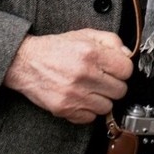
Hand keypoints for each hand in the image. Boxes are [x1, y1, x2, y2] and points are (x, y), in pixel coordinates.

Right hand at [3, 28, 132, 123]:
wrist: (25, 62)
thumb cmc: (55, 49)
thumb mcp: (85, 34)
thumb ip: (111, 41)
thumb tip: (127, 54)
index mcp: (91, 53)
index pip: (126, 70)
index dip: (123, 69)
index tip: (116, 69)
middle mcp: (84, 74)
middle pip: (120, 90)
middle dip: (114, 84)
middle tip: (103, 80)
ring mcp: (74, 94)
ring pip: (107, 107)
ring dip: (102, 99)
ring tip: (92, 89)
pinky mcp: (64, 109)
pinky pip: (90, 118)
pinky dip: (88, 111)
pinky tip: (82, 99)